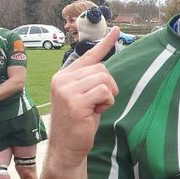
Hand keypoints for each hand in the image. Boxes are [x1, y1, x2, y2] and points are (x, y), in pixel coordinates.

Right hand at [48, 27, 119, 167]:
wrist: (67, 148)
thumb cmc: (79, 124)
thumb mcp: (83, 97)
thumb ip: (89, 81)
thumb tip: (105, 67)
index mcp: (63, 76)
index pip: (88, 55)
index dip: (105, 43)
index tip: (117, 30)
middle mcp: (62, 79)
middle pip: (102, 69)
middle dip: (108, 87)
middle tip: (98, 103)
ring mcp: (66, 89)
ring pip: (104, 79)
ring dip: (108, 96)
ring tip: (95, 108)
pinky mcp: (74, 101)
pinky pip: (104, 92)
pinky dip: (106, 103)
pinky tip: (95, 113)